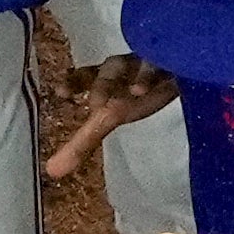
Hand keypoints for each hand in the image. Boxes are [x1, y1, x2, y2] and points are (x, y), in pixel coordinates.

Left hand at [45, 53, 181, 180]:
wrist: (183, 69)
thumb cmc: (140, 93)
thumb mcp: (112, 116)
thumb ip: (82, 143)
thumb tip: (51, 171)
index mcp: (108, 76)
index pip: (87, 76)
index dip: (74, 82)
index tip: (61, 92)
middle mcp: (127, 66)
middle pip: (112, 70)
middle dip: (105, 84)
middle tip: (99, 104)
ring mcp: (153, 61)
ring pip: (142, 64)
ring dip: (139, 76)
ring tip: (137, 92)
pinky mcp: (178, 61)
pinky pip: (173, 64)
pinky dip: (169, 77)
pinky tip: (168, 85)